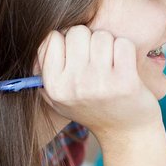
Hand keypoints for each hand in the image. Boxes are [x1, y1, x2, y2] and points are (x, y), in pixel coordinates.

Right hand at [36, 26, 160, 140]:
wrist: (125, 133)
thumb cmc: (91, 108)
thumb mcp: (58, 98)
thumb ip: (44, 70)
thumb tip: (39, 35)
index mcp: (54, 87)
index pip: (53, 37)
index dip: (66, 41)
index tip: (76, 54)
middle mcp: (74, 85)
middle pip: (77, 32)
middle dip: (88, 40)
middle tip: (96, 59)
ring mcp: (100, 83)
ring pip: (101, 35)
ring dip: (109, 45)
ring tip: (110, 64)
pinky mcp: (125, 81)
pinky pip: (123, 44)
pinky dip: (126, 50)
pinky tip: (125, 66)